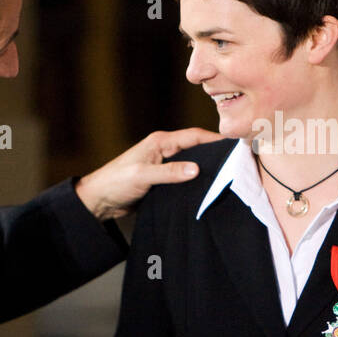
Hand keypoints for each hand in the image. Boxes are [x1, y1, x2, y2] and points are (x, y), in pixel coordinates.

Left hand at [75, 128, 222, 220]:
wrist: (99, 200)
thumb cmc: (116, 183)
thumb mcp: (143, 176)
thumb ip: (169, 172)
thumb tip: (197, 169)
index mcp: (160, 142)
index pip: (194, 136)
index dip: (215, 139)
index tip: (236, 145)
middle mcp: (164, 150)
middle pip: (197, 147)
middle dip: (216, 153)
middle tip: (238, 161)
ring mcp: (165, 164)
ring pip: (193, 162)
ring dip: (208, 168)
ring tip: (229, 175)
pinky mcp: (164, 179)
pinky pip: (186, 176)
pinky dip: (198, 180)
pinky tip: (209, 188)